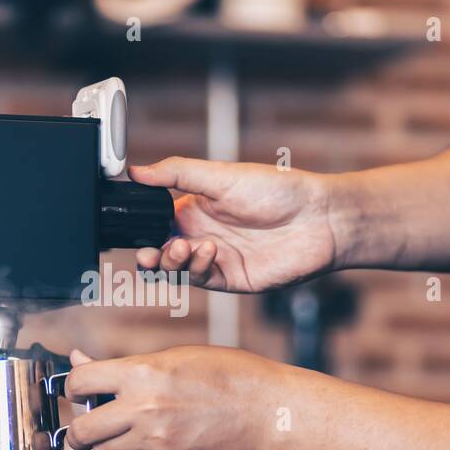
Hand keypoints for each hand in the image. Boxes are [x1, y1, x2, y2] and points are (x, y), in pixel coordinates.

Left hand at [63, 347, 287, 449]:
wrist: (268, 411)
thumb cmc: (229, 375)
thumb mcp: (174, 356)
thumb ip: (124, 364)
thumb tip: (79, 359)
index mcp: (141, 373)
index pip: (78, 383)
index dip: (73, 386)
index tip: (79, 389)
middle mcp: (143, 410)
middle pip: (81, 432)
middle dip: (78, 429)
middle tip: (87, 423)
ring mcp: (156, 442)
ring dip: (110, 442)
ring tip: (132, 427)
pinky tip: (167, 436)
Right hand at [130, 157, 341, 292]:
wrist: (318, 219)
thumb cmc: (277, 190)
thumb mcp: (220, 175)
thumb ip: (175, 173)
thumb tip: (135, 169)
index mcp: (195, 208)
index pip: (156, 223)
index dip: (141, 229)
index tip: (131, 229)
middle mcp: (202, 234)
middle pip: (161, 252)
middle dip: (150, 255)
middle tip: (149, 253)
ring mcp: (216, 259)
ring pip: (178, 270)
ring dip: (172, 262)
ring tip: (183, 248)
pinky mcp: (231, 279)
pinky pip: (202, 280)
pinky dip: (197, 269)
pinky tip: (208, 251)